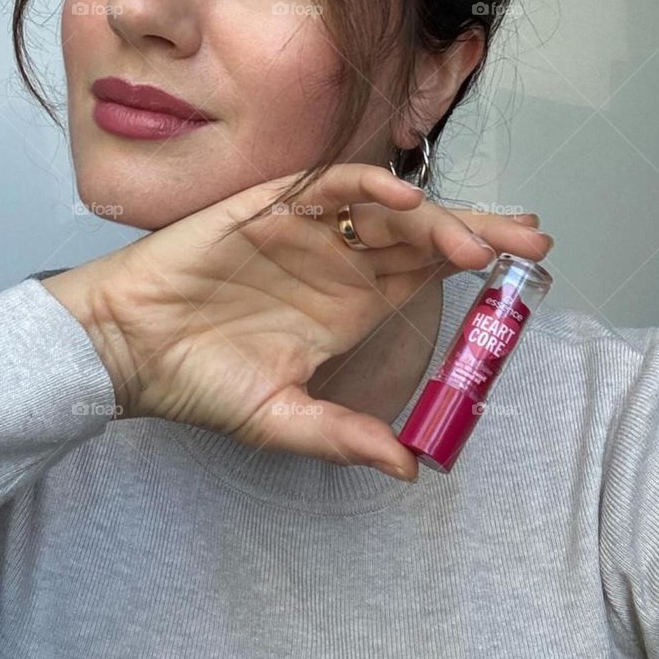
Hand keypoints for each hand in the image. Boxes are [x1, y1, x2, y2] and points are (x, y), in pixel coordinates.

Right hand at [41, 163, 551, 478]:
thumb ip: (342, 437)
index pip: (424, 277)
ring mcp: (308, 232)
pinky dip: (367, 190)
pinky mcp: (271, 208)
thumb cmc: (199, 381)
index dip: (472, 270)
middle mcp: (338, 263)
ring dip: (436, 219)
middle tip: (531, 241)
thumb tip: (408, 468)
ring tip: (479, 239)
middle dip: (478, 234)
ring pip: (387, 212)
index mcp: (348, 307)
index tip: (527, 274)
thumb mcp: (280, 419)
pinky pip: (329, 189)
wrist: (127, 346)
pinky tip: (402, 203)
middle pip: (421, 238)